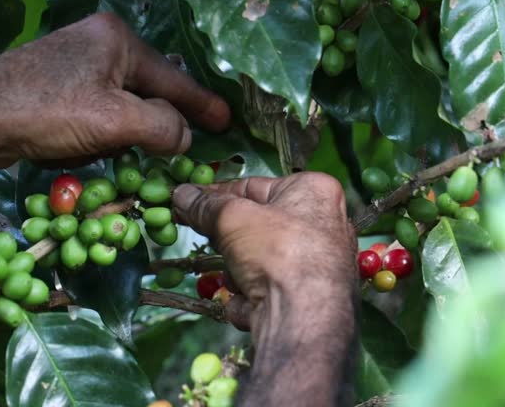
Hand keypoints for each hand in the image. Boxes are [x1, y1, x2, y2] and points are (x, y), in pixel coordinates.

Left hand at [0, 12, 230, 168]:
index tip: (225, 121)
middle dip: (147, 126)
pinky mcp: (54, 87)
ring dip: (114, 137)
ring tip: (92, 151)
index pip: (171, 78)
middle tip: (170, 152)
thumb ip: (161, 126)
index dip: (201, 104)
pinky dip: (91, 137)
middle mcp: (97, 44)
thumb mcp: (114, 121)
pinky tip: (69, 149)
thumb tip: (184, 136)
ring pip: (117, 108)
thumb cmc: (46, 113)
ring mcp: (73, 64)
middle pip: (145, 92)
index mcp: (116, 40)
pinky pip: (92, 115)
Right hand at [173, 174, 357, 405]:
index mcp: (313, 191)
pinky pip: (268, 288)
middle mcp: (323, 224)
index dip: (216, 194)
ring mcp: (317, 264)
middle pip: (256, 226)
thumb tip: (181, 194)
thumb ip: (205, 206)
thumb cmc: (278, 252)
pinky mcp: (308, 298)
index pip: (253, 186)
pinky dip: (253, 296)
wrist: (304, 318)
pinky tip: (253, 304)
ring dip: (239, 273)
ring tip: (241, 281)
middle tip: (207, 240)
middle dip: (229, 240)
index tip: (188, 201)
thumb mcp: (233, 218)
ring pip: (258, 260)